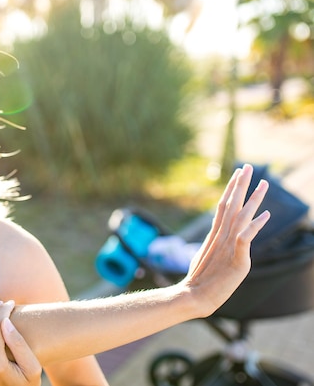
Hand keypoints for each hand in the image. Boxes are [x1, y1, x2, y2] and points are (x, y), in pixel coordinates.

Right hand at [182, 164, 269, 316]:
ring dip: (252, 200)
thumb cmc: (202, 280)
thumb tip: (220, 238)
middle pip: (231, 205)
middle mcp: (221, 236)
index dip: (231, 189)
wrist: (195, 296)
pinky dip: (255, 226)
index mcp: (215, 234)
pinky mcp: (236, 258)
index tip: (238, 174)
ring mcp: (228, 246)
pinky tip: (266, 215)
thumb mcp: (208, 256)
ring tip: (264, 184)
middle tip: (248, 167)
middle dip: (240, 185)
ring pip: (241, 217)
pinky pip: (246, 238)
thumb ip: (216, 244)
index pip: (224, 205)